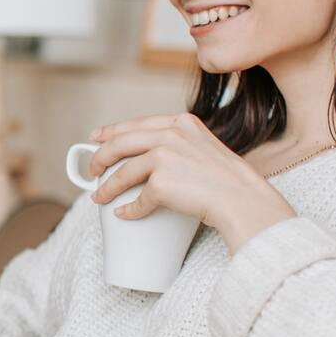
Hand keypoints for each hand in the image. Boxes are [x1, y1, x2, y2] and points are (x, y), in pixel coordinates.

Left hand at [86, 112, 294, 252]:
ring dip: (107, 187)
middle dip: (100, 156)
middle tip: (92, 170)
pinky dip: (129, 209)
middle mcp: (171, 134)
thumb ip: (181, 145)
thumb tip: (150, 159)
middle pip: (121, 142)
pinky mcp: (162, 182)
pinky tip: (124, 214)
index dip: (112, 130)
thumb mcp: (205, 147)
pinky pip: (138, 199)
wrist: (244, 200)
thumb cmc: (229, 181)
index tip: (96, 137)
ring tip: (99, 197)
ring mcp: (165, 156)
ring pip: (123, 172)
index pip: (138, 123)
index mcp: (182, 122)